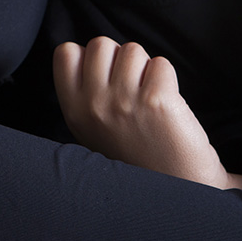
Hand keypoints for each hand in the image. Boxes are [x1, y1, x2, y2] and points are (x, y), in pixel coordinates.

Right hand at [53, 37, 237, 189]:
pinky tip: (166, 107)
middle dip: (120, 58)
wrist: (175, 197)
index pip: (66, 52)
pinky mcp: (157, 101)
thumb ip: (85, 93)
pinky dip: (167, 80)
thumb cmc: (136, 160)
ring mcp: (124, 102)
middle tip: (132, 89)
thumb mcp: (92, 132)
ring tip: (149, 101)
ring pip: (134, 50)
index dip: (89, 57)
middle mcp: (94, 105)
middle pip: (101, 43)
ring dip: (146, 69)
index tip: (105, 78)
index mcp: (74, 112)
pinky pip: (161, 64)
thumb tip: (88, 51)